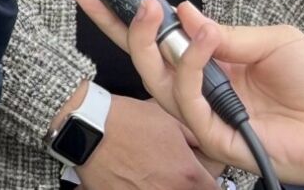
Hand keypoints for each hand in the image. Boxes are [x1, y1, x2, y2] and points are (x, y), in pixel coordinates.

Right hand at [74, 95, 225, 189]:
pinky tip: (134, 175)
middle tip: (170, 168)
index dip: (208, 178)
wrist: (88, 128)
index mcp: (188, 175)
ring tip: (149, 170)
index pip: (216, 189)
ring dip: (163, 185)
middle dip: (186, 182)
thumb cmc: (126, 121)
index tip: (200, 172)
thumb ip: (197, 140)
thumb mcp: (170, 121)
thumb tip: (208, 150)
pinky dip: (142, 187)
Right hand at [77, 0, 303, 189]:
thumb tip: (184, 11)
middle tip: (133, 2)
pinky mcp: (216, 136)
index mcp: (215, 65)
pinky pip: (188, 102)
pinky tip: (204, 41)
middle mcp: (205, 90)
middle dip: (128, 31)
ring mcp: (208, 115)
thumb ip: (227, 31)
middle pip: (149, 63)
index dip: (132, 20)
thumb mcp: (272, 41)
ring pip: (159, 82)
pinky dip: (190, 67)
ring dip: (158, 45)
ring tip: (164, 13)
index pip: (164, 42)